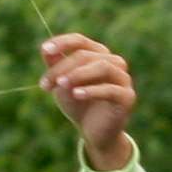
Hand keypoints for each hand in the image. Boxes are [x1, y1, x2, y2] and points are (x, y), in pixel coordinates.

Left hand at [39, 33, 135, 169]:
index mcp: (97, 55)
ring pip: (103, 67)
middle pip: (86, 55)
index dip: (62, 43)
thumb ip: (55, 66)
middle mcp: (114, 62)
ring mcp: (123, 79)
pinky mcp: (127, 97)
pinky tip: (76, 94)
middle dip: (62, 68)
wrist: (92, 131)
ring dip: (78, 74)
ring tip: (60, 84)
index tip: (45, 50)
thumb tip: (45, 49)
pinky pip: (111, 89)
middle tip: (45, 84)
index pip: (80, 41)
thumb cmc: (77, 102)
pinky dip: (92, 90)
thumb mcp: (61, 84)